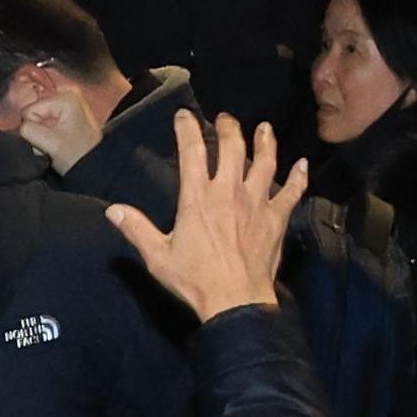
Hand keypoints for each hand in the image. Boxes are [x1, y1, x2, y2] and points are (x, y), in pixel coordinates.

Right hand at [106, 109, 314, 322]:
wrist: (235, 301)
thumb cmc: (195, 279)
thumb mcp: (158, 256)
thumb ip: (137, 229)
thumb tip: (112, 209)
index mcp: (198, 197)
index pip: (192, 151)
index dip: (188, 128)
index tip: (185, 115)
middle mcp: (229, 192)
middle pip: (232, 147)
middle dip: (228, 127)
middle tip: (225, 119)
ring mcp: (257, 202)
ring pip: (266, 162)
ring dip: (266, 142)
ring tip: (265, 128)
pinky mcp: (277, 218)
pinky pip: (292, 192)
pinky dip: (299, 177)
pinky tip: (303, 164)